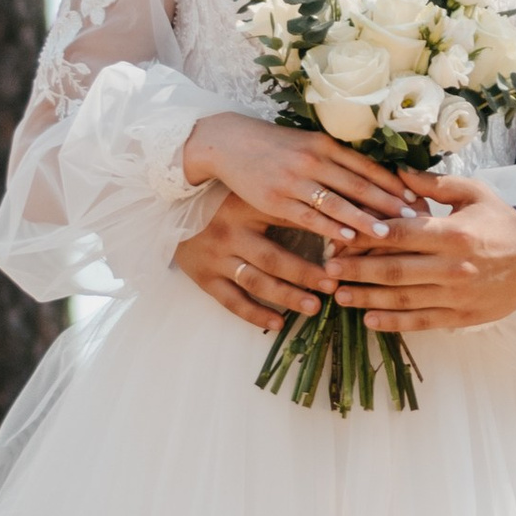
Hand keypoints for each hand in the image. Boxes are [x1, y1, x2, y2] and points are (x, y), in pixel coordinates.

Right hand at [173, 191, 330, 331]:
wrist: (167, 209)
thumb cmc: (221, 199)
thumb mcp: (251, 192)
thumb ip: (287, 202)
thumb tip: (336, 214)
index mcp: (246, 207)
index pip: (290, 221)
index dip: (320, 233)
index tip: (348, 247)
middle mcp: (231, 233)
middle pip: (275, 258)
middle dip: (307, 273)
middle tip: (334, 284)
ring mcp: (215, 257)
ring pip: (256, 282)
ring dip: (287, 296)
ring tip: (315, 306)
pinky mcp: (203, 278)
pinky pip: (231, 301)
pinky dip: (255, 314)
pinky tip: (279, 323)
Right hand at [178, 109, 427, 245]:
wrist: (228, 142)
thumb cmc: (274, 146)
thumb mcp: (308, 144)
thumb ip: (336, 159)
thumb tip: (373, 178)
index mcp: (325, 144)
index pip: (368, 166)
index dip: (395, 184)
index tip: (419, 199)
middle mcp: (314, 160)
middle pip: (359, 184)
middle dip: (390, 204)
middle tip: (417, 220)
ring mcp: (295, 180)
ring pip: (337, 203)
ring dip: (365, 220)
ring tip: (389, 234)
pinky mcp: (276, 200)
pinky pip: (309, 217)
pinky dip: (331, 229)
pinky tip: (348, 240)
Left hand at [332, 175, 515, 331]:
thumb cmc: (502, 222)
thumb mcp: (474, 193)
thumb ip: (434, 184)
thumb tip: (396, 172)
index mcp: (453, 233)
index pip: (399, 235)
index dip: (365, 237)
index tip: (339, 237)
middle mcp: (452, 267)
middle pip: (393, 270)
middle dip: (356, 271)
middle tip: (327, 270)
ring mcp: (455, 295)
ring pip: (402, 299)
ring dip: (366, 298)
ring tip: (339, 296)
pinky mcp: (460, 317)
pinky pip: (420, 321)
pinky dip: (393, 322)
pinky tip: (369, 319)